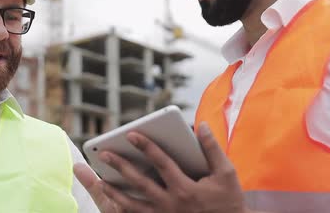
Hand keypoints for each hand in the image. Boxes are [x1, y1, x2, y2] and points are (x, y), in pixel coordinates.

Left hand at [76, 122, 247, 212]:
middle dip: (121, 166)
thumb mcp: (227, 174)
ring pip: (133, 206)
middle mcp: (171, 205)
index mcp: (186, 189)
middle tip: (105, 153)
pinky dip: (123, 210)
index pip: (161, 163)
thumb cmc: (229, 202)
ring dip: (115, 193)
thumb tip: (202, 125)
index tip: (131, 134)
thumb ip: (212, 148)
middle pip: (140, 183)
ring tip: (100, 181)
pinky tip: (112, 203)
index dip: (146, 146)